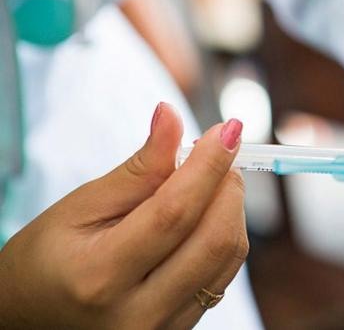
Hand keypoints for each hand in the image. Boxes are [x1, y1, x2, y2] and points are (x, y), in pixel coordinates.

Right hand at [0, 103, 248, 328]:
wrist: (33, 318)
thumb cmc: (48, 258)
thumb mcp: (80, 206)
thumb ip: (137, 167)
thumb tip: (171, 115)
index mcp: (100, 277)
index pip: (175, 213)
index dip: (208, 165)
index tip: (229, 129)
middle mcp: (138, 313)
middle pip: (216, 238)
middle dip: (227, 183)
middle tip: (215, 152)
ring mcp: (163, 329)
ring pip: (230, 255)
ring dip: (230, 206)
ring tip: (204, 181)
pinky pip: (224, 273)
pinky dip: (224, 231)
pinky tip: (203, 213)